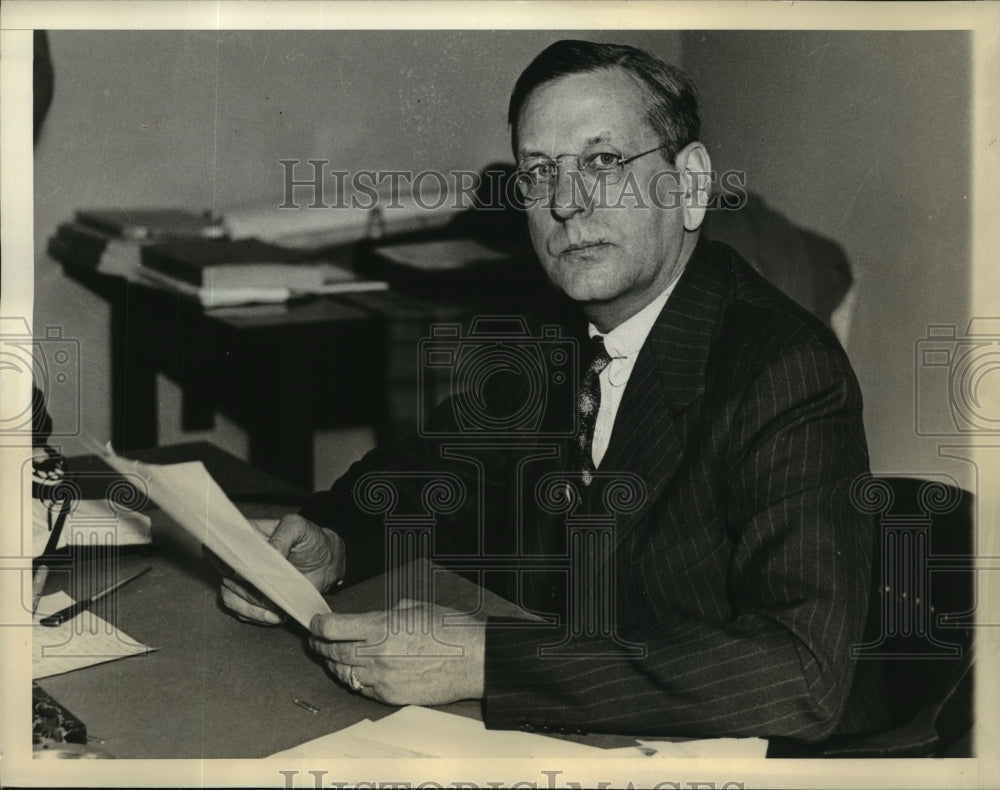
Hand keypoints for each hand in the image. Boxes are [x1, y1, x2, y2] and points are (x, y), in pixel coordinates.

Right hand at [219, 514, 344, 625]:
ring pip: (230, 596)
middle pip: (225, 575)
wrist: (326, 561)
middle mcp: (240, 558)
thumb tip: (268, 554)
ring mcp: (244, 579)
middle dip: (246, 588)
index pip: (220, 544)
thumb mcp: (299, 528)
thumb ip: (282, 537)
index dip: (222, 558)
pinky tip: (275, 616)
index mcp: (246, 536)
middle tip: (268, 594)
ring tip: (274, 612)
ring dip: (250, 607)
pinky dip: (256, 616)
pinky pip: (242, 611)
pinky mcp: (253, 597)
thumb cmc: (310, 539)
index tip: (240, 572)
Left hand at [309, 599, 485, 704]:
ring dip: (334, 664)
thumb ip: (387, 614)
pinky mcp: (390, 696)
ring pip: (343, 673)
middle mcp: (376, 654)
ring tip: (332, 656)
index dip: (318, 625)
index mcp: (381, 627)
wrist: (474, 660)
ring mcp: (382, 678)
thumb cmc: (451, 630)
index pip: (332, 628)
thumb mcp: (416, 607)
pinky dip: (354, 679)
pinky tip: (356, 672)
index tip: (315, 622)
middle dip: (320, 645)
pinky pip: (362, 689)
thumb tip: (372, 620)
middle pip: (332, 652)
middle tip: (317, 640)